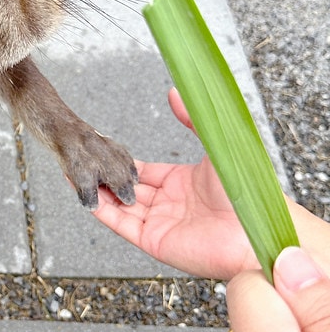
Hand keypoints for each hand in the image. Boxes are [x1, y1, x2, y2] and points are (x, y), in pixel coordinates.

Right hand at [93, 89, 257, 277]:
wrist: (256, 228)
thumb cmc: (246, 188)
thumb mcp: (216, 142)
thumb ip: (192, 118)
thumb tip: (174, 90)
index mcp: (182, 182)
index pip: (142, 171)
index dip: (120, 161)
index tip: (100, 148)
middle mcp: (168, 204)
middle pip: (126, 187)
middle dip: (103, 175)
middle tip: (81, 159)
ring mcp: (160, 223)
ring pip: (119, 204)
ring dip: (98, 190)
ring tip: (74, 173)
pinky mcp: (154, 241)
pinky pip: (122, 225)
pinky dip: (103, 211)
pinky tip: (86, 195)